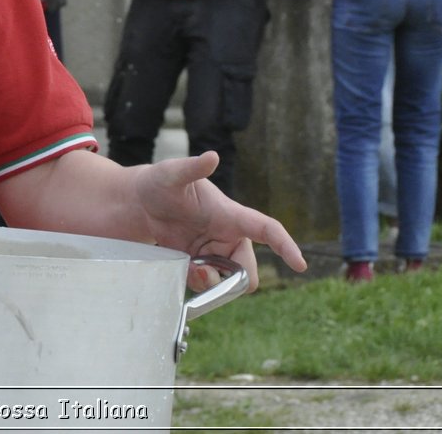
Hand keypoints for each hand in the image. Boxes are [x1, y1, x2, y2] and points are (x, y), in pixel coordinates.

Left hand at [133, 152, 305, 290]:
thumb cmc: (161, 182)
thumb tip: (212, 156)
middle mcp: (229, 237)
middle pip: (248, 269)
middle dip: (234, 279)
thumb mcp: (171, 173)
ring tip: (188, 267)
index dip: (285, 246)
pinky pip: (208, 285)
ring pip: (229, 282)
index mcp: (231, 215)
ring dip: (212, 283)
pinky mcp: (200, 264)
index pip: (266, 229)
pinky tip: (182, 267)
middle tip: (203, 272)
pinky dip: (197, 284)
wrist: (141, 202)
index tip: (300, 264)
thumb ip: (192, 167)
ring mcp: (215, 253)